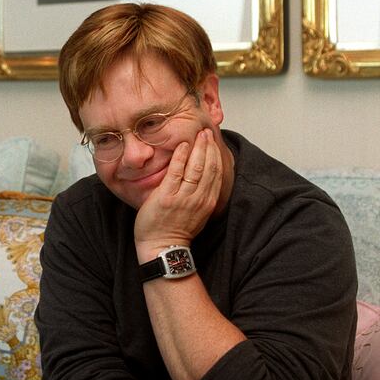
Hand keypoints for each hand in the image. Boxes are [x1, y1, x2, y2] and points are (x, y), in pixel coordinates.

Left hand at [134, 129, 222, 257]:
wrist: (162, 248)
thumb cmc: (177, 231)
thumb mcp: (198, 213)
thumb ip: (202, 196)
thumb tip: (204, 179)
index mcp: (207, 202)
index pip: (216, 173)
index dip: (216, 155)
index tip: (214, 141)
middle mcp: (199, 199)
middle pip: (209, 167)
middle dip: (209, 147)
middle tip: (207, 131)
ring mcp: (183, 198)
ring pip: (196, 168)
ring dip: (199, 148)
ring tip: (199, 134)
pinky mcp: (166, 197)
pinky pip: (176, 173)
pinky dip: (181, 157)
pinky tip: (182, 146)